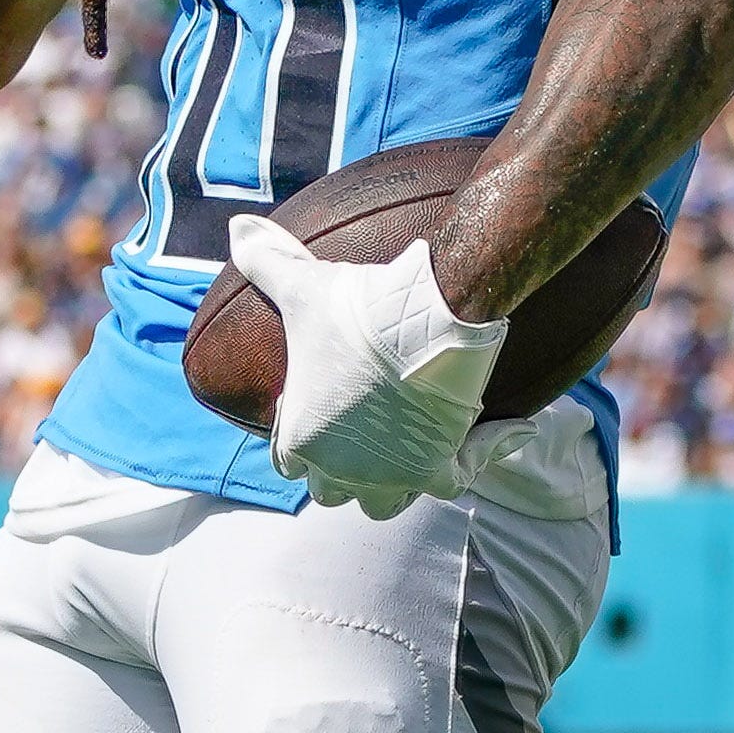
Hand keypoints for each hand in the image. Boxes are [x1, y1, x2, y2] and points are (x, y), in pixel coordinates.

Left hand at [222, 217, 505, 518]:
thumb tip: (236, 227)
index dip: (301, 441)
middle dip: (341, 471)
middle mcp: (341, 470)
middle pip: (332, 492)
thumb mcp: (304, 284)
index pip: (288, 464)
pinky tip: (497, 432)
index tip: (323, 411)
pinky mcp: (438, 470)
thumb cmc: (358, 307)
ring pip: (383, 505)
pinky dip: (475, 459)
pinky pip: (456, 481)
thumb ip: (265, 262)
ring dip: (390, 484)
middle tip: (361, 434)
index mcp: (301, 438)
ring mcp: (391, 476)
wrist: (424, 315)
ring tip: (405, 450)